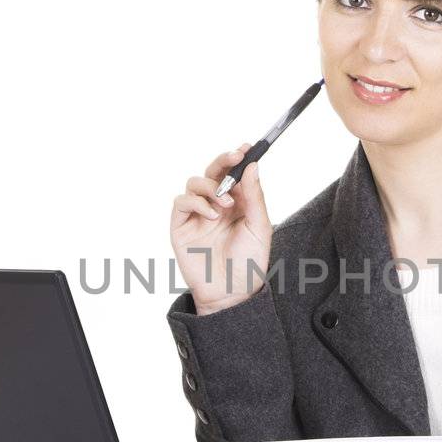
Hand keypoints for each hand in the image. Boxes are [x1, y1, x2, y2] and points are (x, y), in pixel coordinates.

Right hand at [169, 143, 273, 314]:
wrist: (231, 294)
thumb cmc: (248, 264)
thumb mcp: (260, 227)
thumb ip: (255, 196)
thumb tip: (252, 167)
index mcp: (238, 204)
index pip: (234, 173)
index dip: (238, 159)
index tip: (246, 148)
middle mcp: (216, 205)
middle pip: (212, 172)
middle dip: (223, 162)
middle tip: (235, 158)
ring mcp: (197, 215)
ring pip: (194, 183)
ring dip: (211, 187)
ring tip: (225, 204)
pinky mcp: (181, 226)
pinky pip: (181, 202)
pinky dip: (195, 202)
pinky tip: (211, 215)